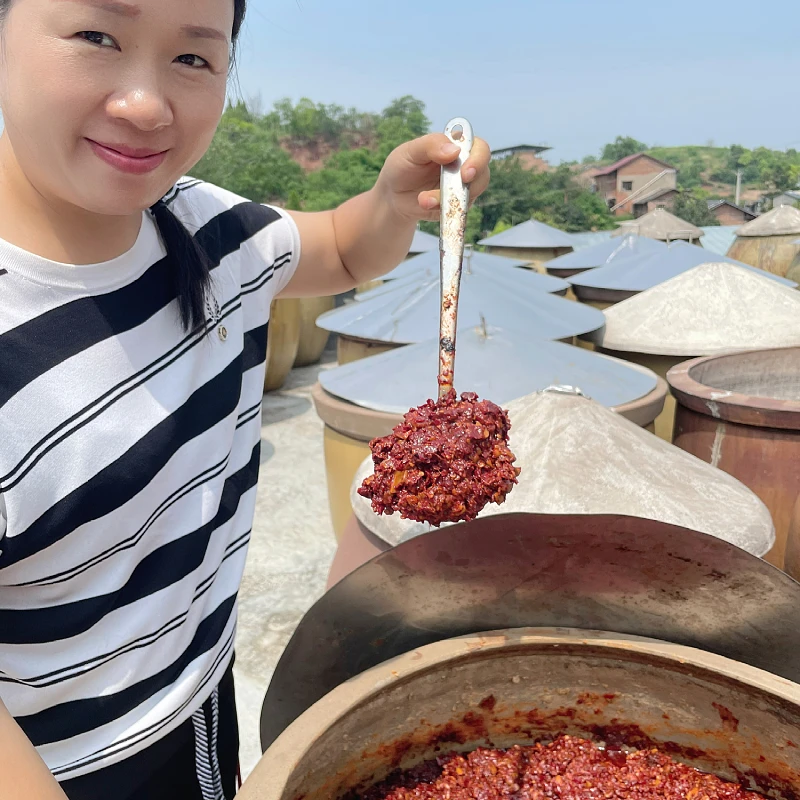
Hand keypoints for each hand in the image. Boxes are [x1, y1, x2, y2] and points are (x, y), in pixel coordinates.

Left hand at [375, 133, 490, 221]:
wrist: (393, 196)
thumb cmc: (402, 167)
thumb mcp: (410, 151)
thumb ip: (431, 145)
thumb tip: (455, 151)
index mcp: (457, 146)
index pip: (479, 148)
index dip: (479, 159)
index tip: (466, 172)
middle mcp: (464, 166)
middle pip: (483, 173)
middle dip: (472, 183)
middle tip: (458, 186)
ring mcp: (462, 188)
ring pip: (471, 195)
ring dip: (447, 199)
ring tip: (423, 199)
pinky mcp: (456, 206)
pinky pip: (458, 211)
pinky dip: (442, 209)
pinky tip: (425, 204)